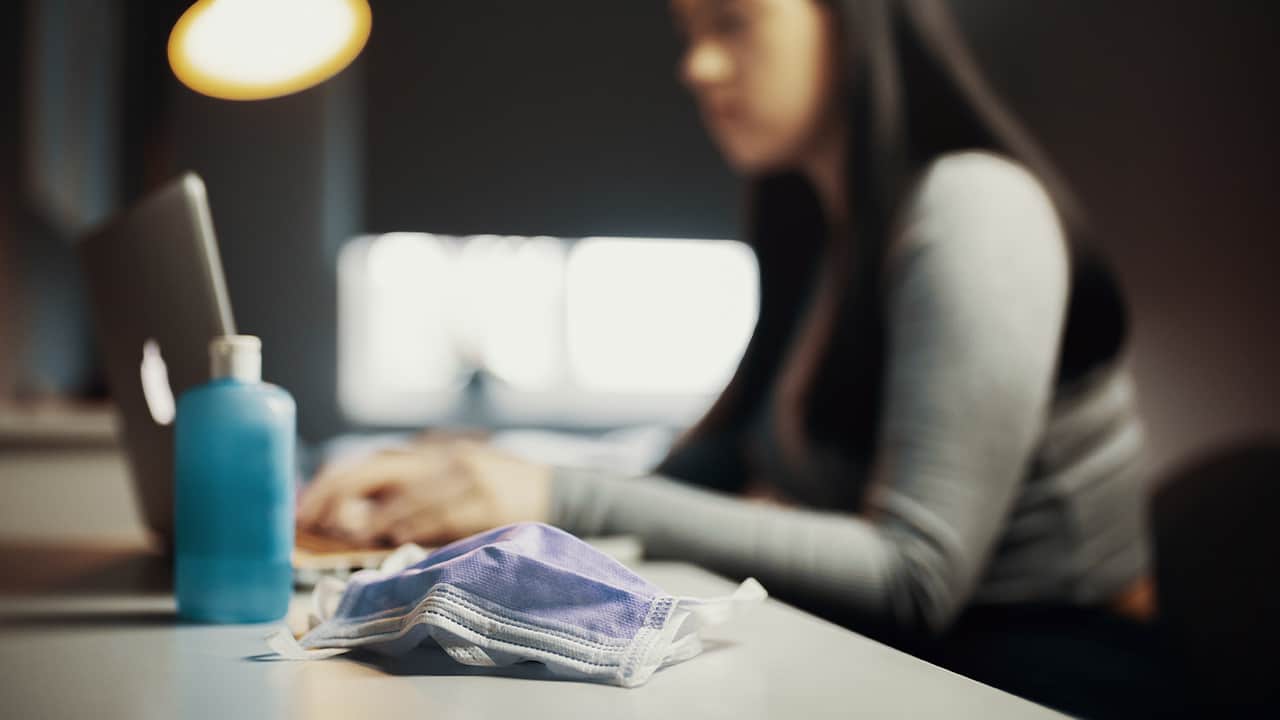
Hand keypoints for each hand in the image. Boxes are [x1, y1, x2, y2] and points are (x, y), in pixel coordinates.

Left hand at [297, 439, 551, 546]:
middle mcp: (445, 459)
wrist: (555, 490)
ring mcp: (468, 477)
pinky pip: (443, 513)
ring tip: (348, 531)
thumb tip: (351, 520)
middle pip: (379, 469)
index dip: (333, 483)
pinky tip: (394, 535)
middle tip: (314, 520)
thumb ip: (410, 493)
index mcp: (433, 453)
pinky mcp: (487, 501)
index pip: (371, 462)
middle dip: (340, 494)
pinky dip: (415, 524)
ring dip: (375, 515)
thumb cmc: (494, 491)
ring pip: (409, 494)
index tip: (306, 508)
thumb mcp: (452, 480)